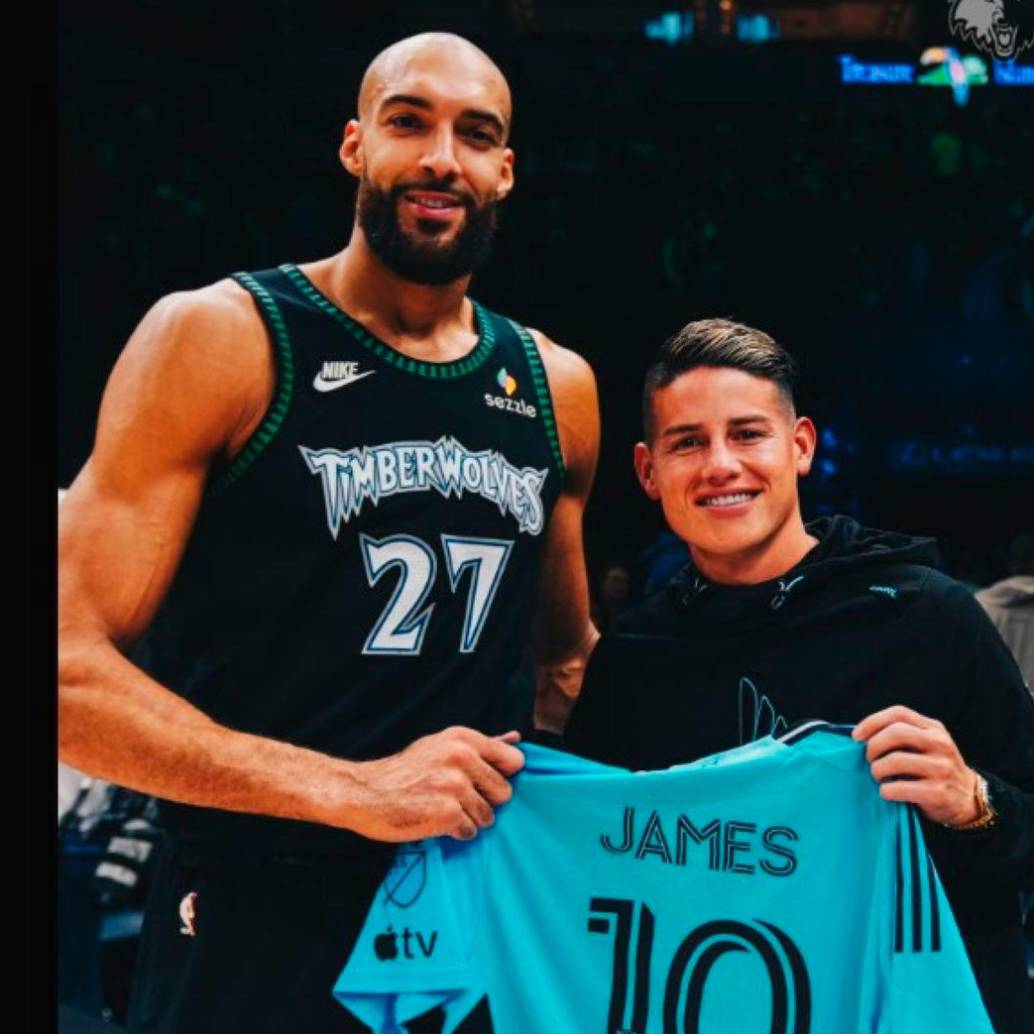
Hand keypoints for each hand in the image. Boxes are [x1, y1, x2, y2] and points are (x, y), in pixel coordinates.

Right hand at [340, 727, 524, 842]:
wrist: (363, 793)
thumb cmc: (404, 771)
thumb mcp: (441, 746)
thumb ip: (483, 744)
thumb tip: (517, 738)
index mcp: (463, 738)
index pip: (514, 760)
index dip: (500, 776)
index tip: (482, 782)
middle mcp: (462, 757)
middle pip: (504, 792)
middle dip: (485, 801)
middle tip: (455, 798)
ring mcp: (455, 785)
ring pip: (487, 816)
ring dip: (468, 819)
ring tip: (439, 808)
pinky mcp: (447, 813)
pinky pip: (470, 831)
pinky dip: (455, 833)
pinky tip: (434, 821)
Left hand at [852, 706, 979, 826]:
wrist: (967, 798)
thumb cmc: (933, 768)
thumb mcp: (925, 744)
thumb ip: (902, 736)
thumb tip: (861, 737)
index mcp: (934, 728)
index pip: (898, 713)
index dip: (872, 722)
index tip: (856, 737)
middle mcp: (940, 744)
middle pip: (895, 733)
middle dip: (873, 747)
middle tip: (869, 759)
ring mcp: (941, 768)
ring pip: (894, 761)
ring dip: (877, 770)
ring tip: (878, 776)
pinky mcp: (939, 792)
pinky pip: (899, 788)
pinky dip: (886, 790)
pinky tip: (887, 792)